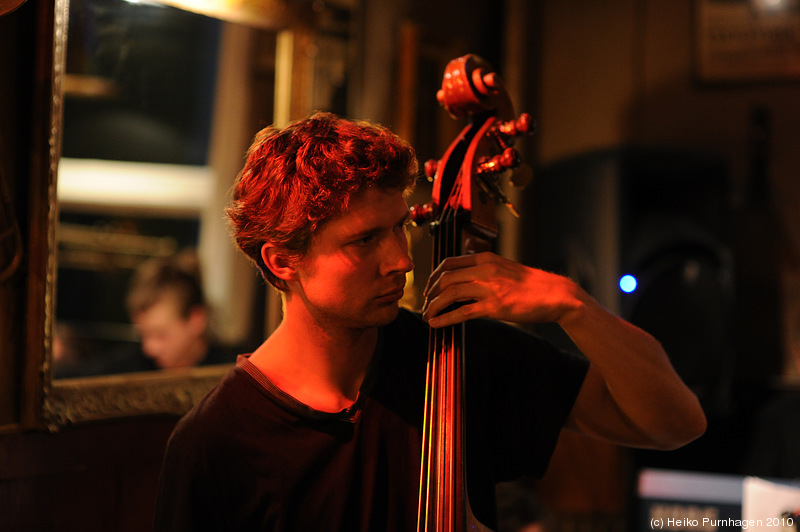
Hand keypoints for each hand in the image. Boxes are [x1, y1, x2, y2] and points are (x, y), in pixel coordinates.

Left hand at [421, 251, 581, 327]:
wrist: (555, 294)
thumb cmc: (531, 284)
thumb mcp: (505, 267)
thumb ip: (485, 269)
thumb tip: (465, 277)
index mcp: (486, 259)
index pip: (449, 262)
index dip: (434, 275)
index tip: (430, 287)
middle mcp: (485, 270)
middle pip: (445, 278)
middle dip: (431, 292)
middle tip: (426, 303)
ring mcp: (489, 288)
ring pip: (450, 294)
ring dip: (434, 306)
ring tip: (428, 315)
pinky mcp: (494, 307)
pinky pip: (462, 312)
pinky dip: (445, 318)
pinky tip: (436, 324)